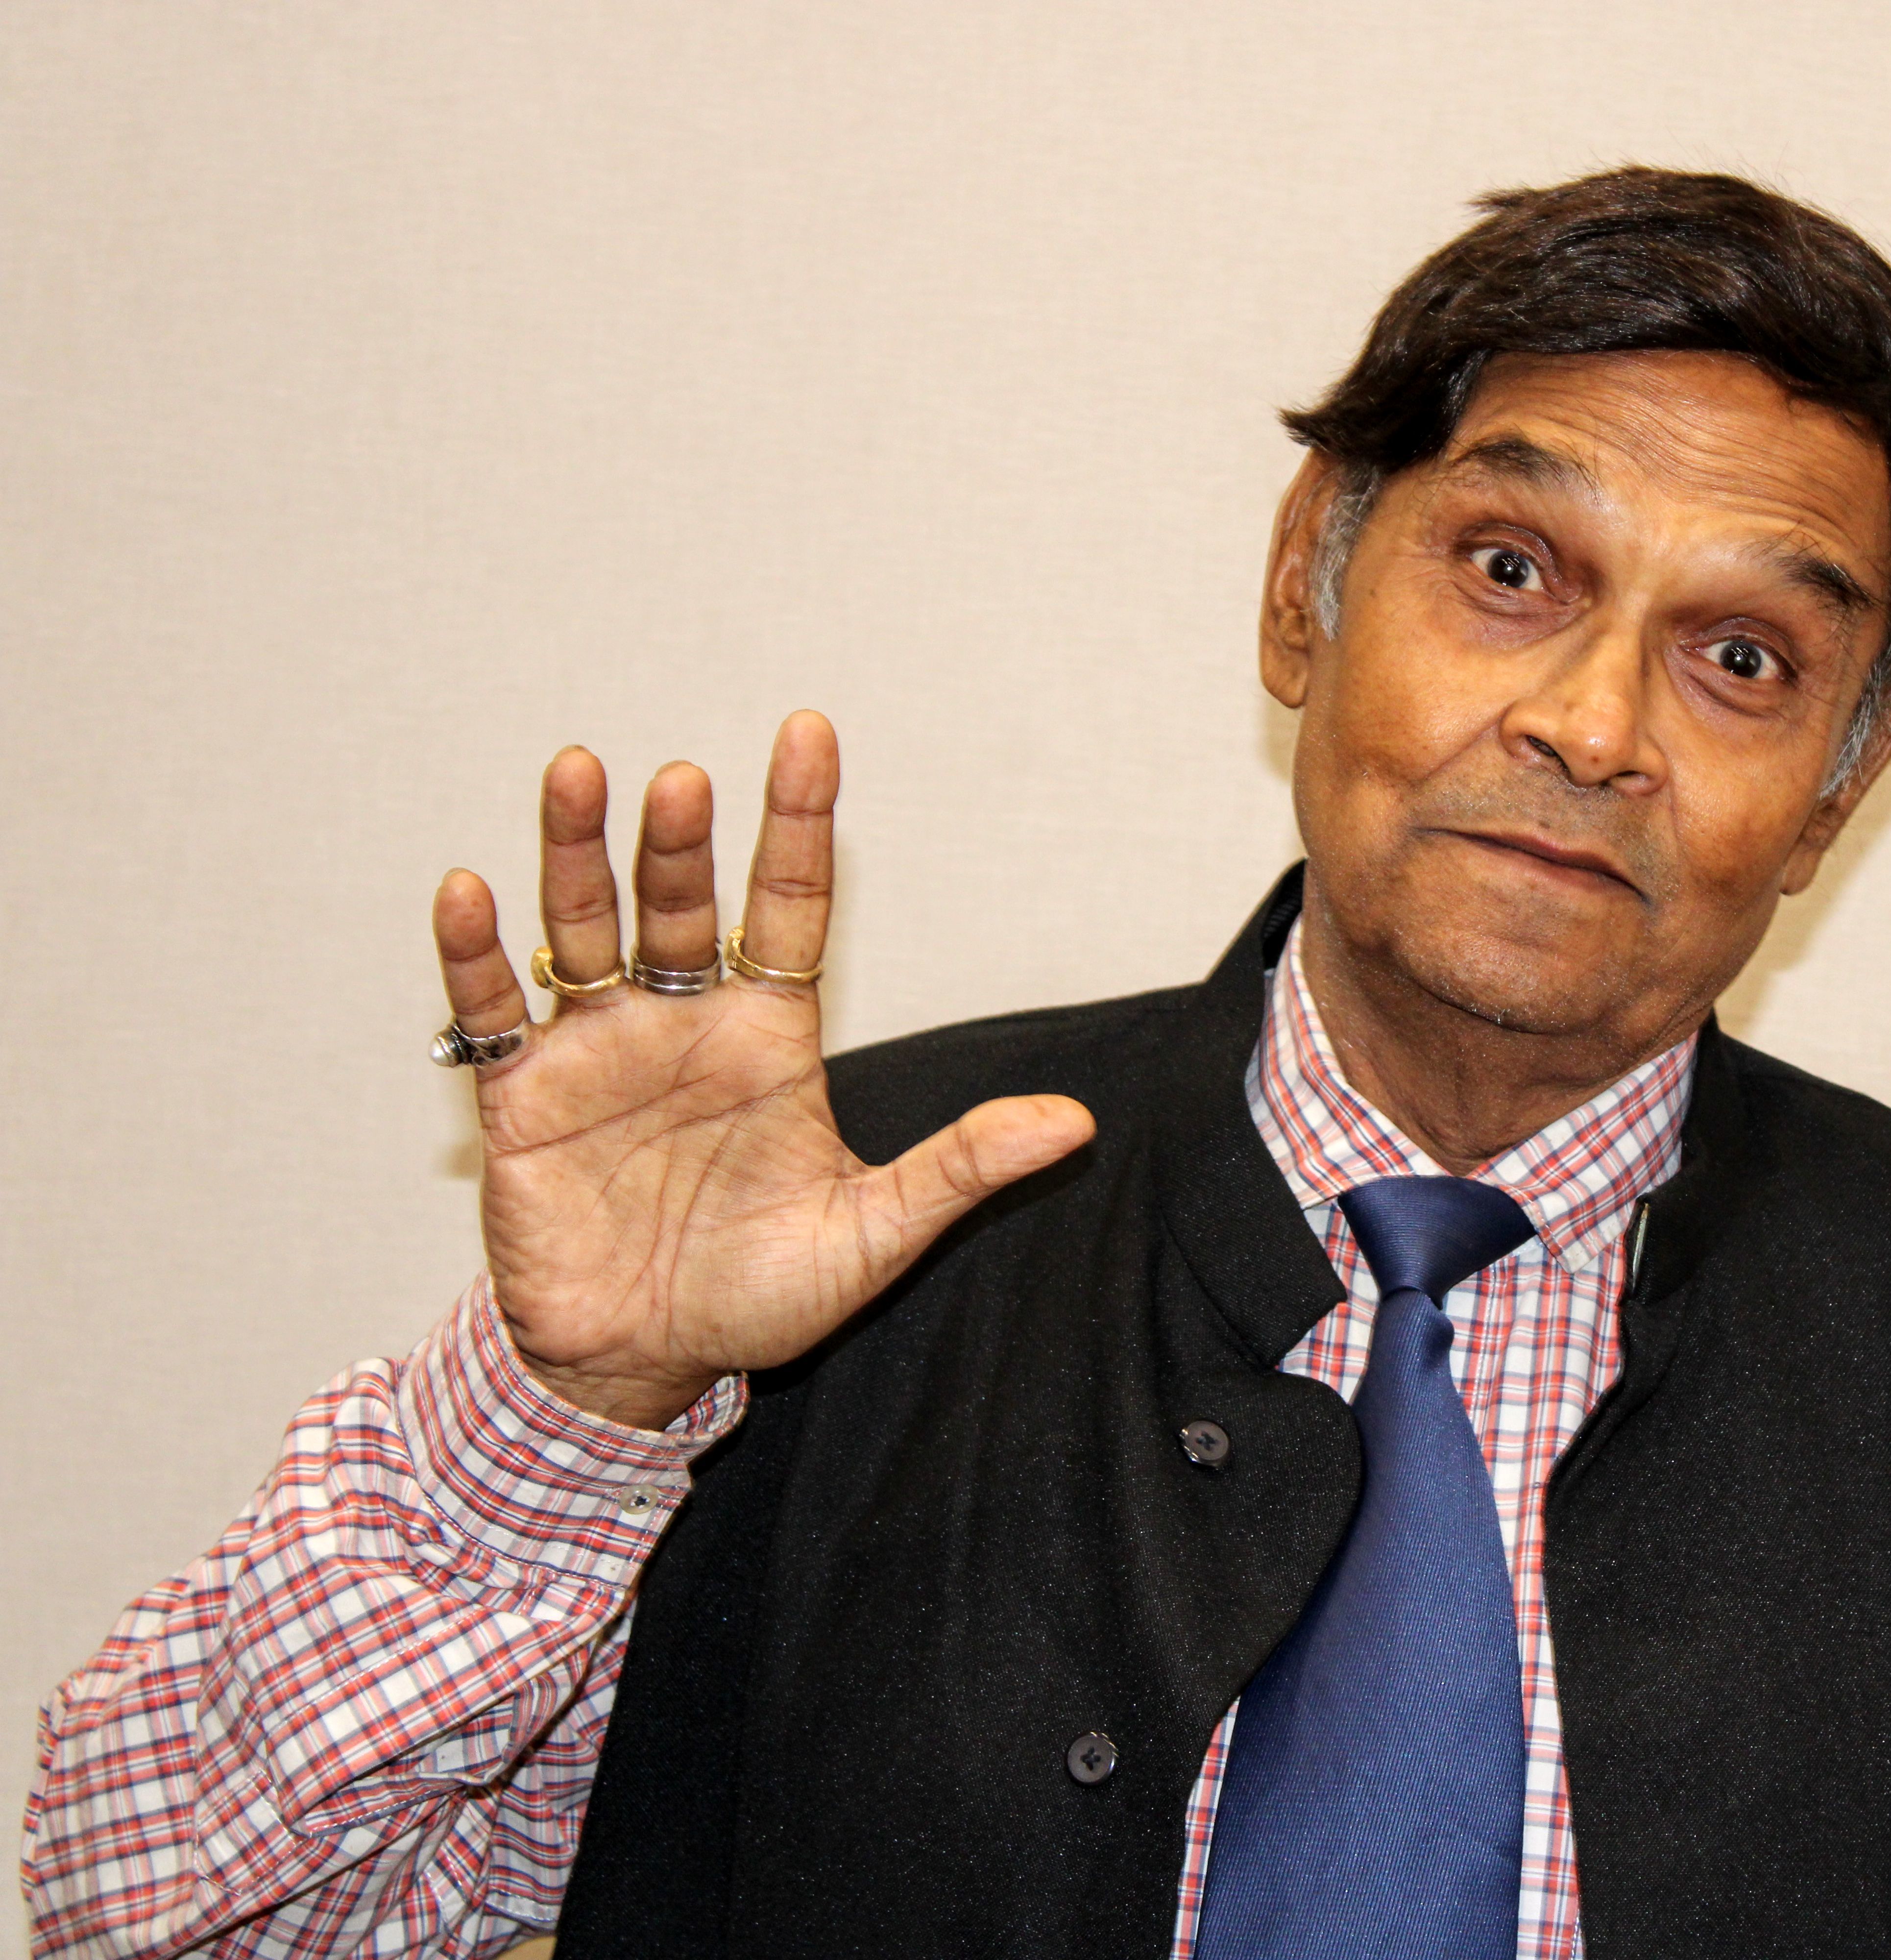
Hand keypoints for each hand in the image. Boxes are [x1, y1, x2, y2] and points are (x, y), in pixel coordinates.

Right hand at [430, 711, 1092, 1428]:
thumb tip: (1074, 1124)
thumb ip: (962, 1167)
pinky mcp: (523, 1099)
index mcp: (768, 1039)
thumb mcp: (874, 1235)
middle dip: (682, 840)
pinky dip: (477, 955)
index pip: (789, 907)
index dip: (798, 825)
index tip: (807, 735)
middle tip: (686, 780)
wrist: (648, 1369)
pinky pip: (495, 1014)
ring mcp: (598, 1053)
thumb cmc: (759, 1298)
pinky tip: (472, 892)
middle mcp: (682, 1025)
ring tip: (579, 774)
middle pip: (683, 906)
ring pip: (586, 929)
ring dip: (580, 856)